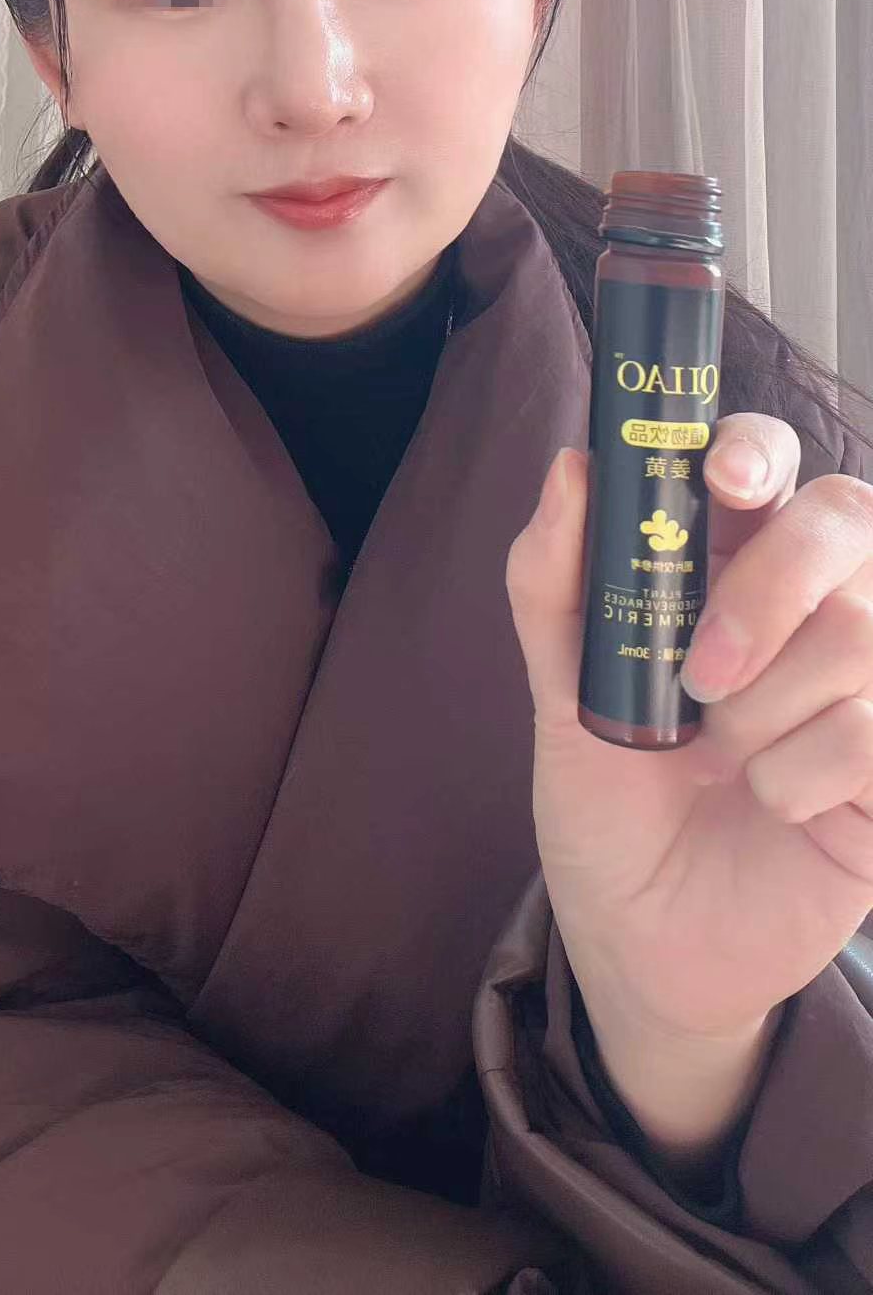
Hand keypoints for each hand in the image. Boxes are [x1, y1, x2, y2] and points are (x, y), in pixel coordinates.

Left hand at [504, 415, 872, 1142]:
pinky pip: (870, 726)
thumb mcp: (560, 699)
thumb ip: (553, 586)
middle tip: (700, 673)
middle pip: (844, 516)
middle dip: (768, 585)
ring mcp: (863, 682)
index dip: (755, 449)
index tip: (720, 479)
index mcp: (728, 569)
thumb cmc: (608, 806)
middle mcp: (810, 608)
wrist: (643, 943)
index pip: (768, 463)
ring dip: (767, 705)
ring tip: (722, 758)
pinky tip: (773, 802)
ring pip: (859, 629)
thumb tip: (571, 469)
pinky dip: (801, 773)